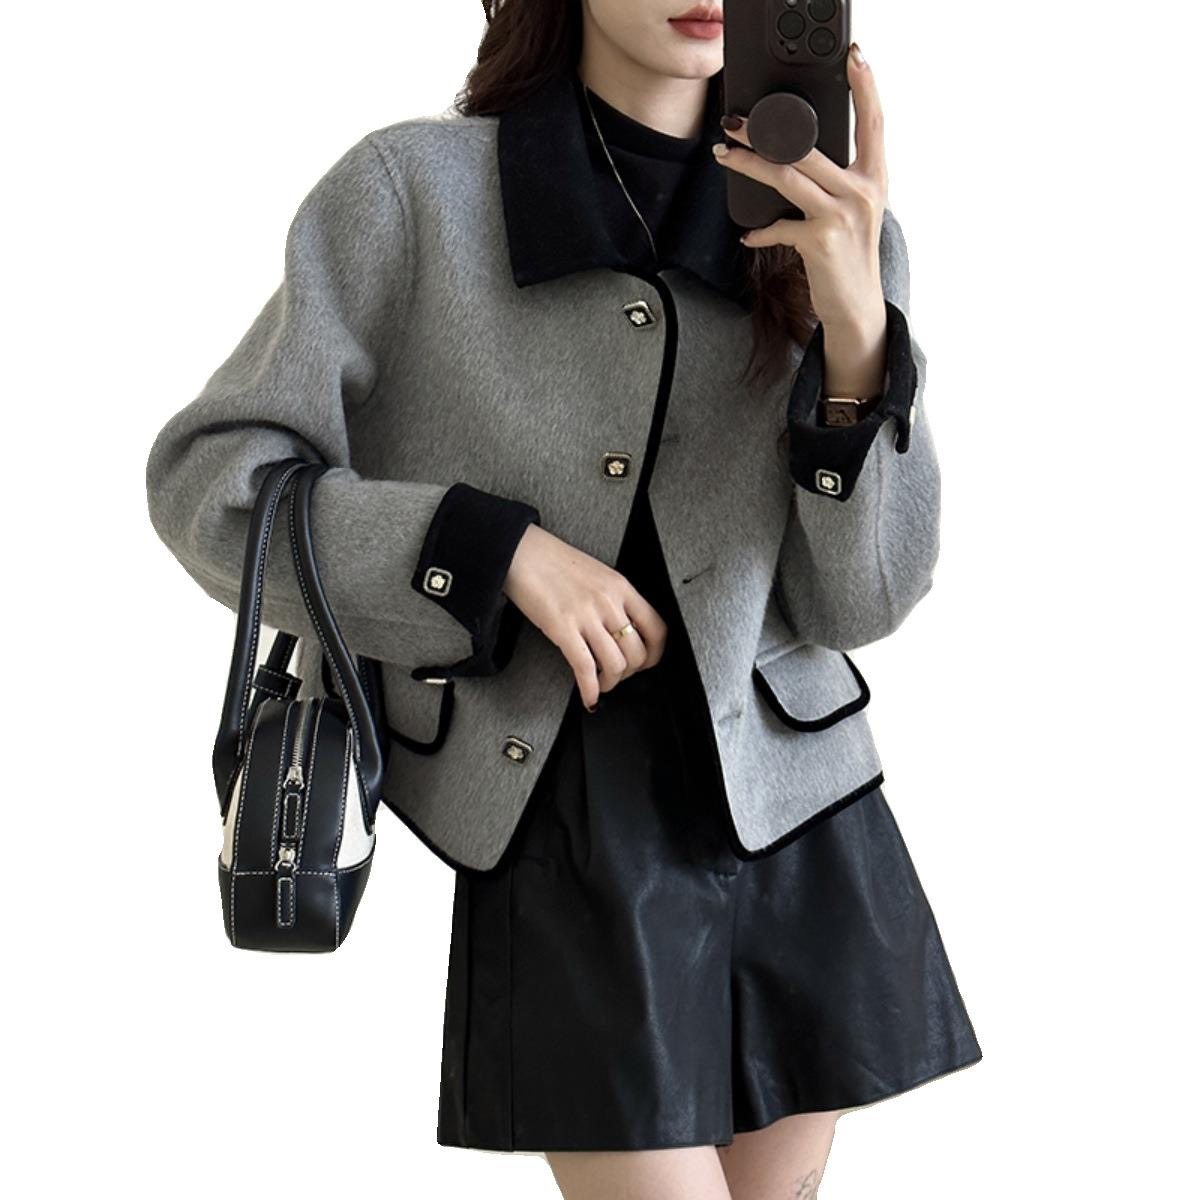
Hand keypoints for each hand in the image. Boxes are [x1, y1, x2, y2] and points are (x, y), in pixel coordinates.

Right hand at [503, 524, 667, 708]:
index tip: (647, 663)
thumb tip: (622, 630)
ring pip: (615, 664)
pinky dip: (590, 689)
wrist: (521, 552)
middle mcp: (609, 602)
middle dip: (629, 673)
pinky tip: (588, 695)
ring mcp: (587, 616)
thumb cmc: (553, 562)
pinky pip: (585, 668)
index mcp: (621, 587)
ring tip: (601, 685)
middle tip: (618, 675)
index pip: (656, 628)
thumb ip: (614, 600)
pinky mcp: (563, 629)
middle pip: (637, 652)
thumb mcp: (597, 575)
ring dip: (610, 683)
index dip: (655, 654)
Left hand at [713, 42, 887, 389]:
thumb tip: (789, 157)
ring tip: (724, 155)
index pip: (874, 122)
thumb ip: (831, 182)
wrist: (855, 307)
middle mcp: (862, 191)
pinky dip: (761, 232)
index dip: (866, 88)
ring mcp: (843, 214)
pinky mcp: (821, 240)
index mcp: (873, 177)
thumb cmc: (847, 257)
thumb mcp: (849, 213)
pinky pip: (779, 226)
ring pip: (786, 175)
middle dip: (764, 130)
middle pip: (807, 147)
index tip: (854, 58)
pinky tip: (750, 235)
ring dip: (748, 164)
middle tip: (734, 121)